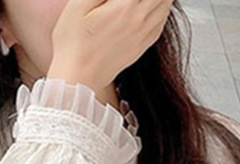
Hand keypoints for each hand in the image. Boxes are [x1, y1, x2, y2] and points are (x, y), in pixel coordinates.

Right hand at [47, 0, 172, 93]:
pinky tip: (156, 2)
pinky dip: (163, 6)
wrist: (78, 79)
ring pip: (167, 3)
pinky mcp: (142, 45)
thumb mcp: (79, 4)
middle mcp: (140, 20)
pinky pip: (163, 20)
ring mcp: (143, 34)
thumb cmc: (73, 45)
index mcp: (125, 6)